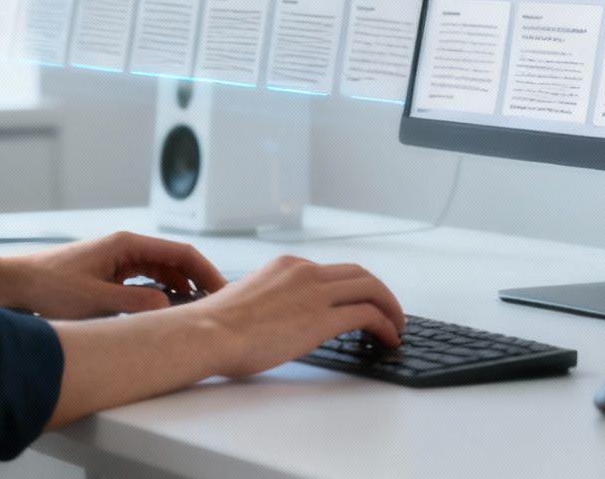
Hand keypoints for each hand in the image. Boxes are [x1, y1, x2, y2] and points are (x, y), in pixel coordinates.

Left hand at [3, 231, 227, 319]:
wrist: (18, 283)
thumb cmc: (50, 285)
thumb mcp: (94, 300)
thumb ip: (133, 305)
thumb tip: (169, 310)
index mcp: (128, 245)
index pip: (181, 253)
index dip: (207, 272)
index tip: (224, 291)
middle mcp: (127, 248)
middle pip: (176, 262)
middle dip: (199, 282)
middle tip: (218, 306)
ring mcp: (120, 260)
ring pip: (163, 272)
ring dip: (182, 289)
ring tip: (197, 312)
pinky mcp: (112, 274)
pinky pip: (148, 282)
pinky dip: (163, 294)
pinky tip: (168, 312)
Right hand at [185, 254, 404, 377]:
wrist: (208, 333)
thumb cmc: (215, 326)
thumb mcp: (247, 299)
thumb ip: (269, 300)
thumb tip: (275, 318)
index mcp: (286, 266)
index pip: (330, 271)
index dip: (351, 288)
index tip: (357, 303)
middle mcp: (304, 272)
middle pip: (358, 273)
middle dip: (379, 292)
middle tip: (389, 311)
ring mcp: (314, 293)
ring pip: (370, 288)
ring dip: (390, 307)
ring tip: (396, 326)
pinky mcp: (321, 318)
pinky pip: (368, 314)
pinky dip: (385, 324)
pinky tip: (389, 337)